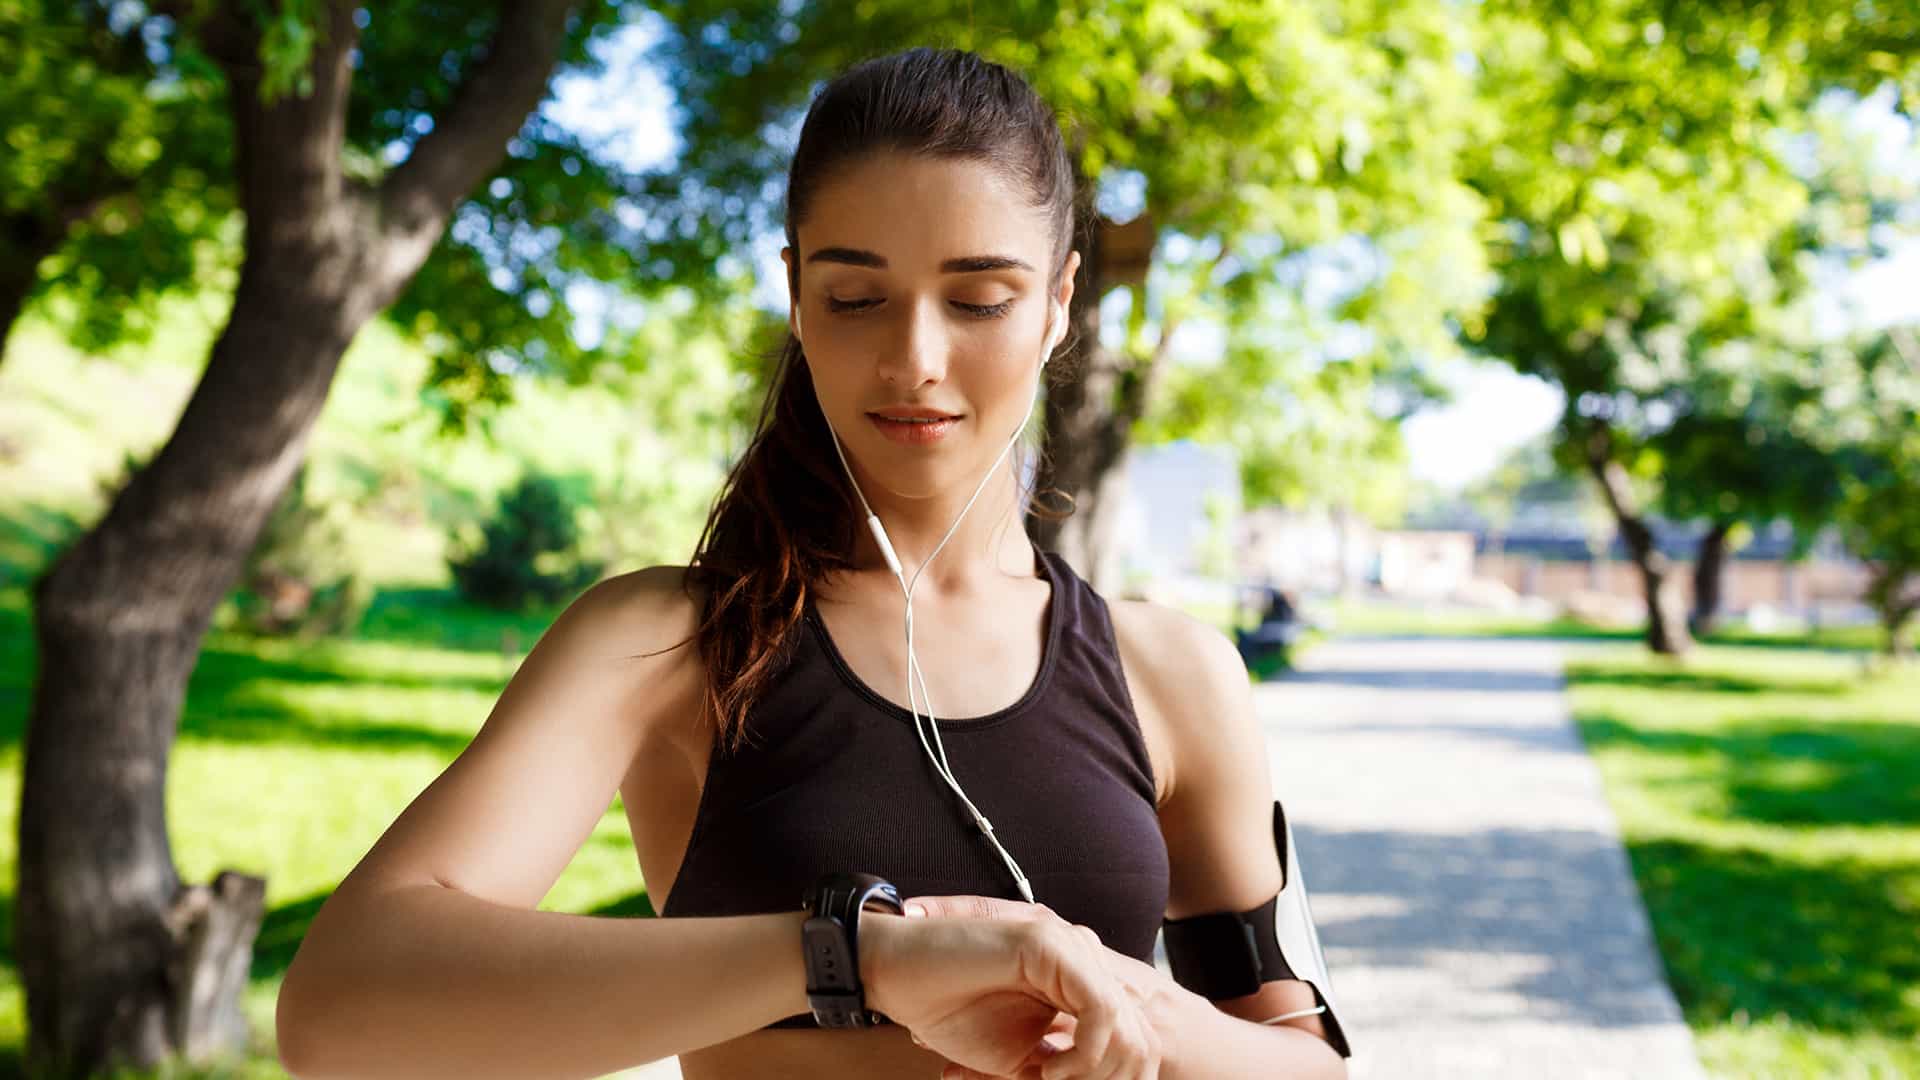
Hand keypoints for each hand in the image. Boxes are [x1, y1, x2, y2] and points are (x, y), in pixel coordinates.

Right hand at [864, 895, 1167, 1079]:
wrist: (898, 973)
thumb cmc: (947, 1009)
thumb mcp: (1017, 1058)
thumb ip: (1061, 1070)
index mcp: (1079, 984)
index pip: (1134, 1041)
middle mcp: (1085, 961)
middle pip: (1142, 1040)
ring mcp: (1072, 949)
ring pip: (1129, 1029)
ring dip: (1098, 1075)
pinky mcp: (1052, 946)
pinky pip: (1100, 1010)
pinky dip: (1084, 1054)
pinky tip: (1050, 1070)